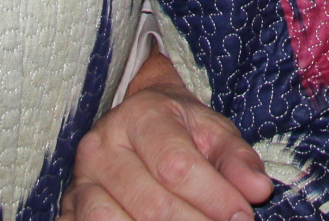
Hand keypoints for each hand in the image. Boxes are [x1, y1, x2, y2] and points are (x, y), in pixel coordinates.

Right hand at [59, 48, 276, 220]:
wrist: (138, 120)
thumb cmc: (181, 128)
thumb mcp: (214, 131)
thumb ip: (237, 160)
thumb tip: (258, 190)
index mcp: (140, 117)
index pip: (176, 166)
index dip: (213, 197)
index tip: (242, 216)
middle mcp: (101, 147)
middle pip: (150, 203)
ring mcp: (80, 180)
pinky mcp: (70, 207)